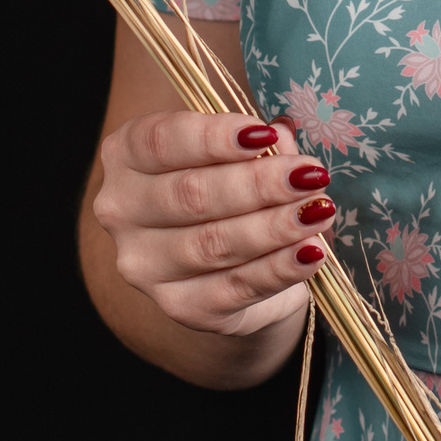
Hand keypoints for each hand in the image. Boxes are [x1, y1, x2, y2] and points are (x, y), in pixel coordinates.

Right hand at [91, 108, 333, 338]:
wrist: (227, 268)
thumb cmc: (228, 192)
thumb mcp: (239, 157)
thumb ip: (258, 144)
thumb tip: (283, 135)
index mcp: (127, 155)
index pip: (162, 142)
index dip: (214, 137)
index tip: (264, 134)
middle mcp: (121, 210)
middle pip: (190, 195)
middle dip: (258, 184)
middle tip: (310, 174)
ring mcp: (145, 264)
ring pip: (213, 244)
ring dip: (274, 226)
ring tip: (319, 210)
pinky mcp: (180, 306)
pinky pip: (235, 287)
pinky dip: (279, 268)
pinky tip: (311, 252)